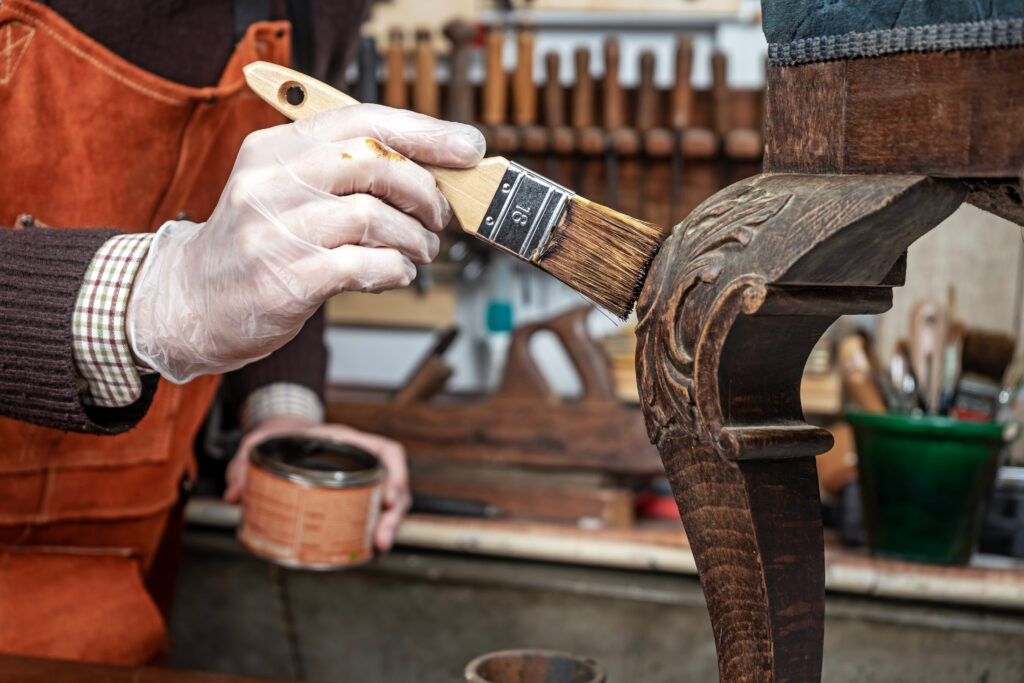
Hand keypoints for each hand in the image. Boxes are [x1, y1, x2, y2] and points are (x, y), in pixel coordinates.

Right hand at [127, 104, 484, 381]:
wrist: (189, 301)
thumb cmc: (254, 246)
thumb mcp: (284, 190)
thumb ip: (343, 172)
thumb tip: (430, 169)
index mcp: (275, 149)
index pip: (362, 120)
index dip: (425, 132)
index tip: (466, 147)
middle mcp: (271, 182)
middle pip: (375, 162)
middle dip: (425, 191)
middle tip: (439, 216)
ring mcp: (276, 231)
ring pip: (375, 217)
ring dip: (415, 238)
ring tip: (418, 250)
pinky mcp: (286, 279)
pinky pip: (365, 265)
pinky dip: (396, 269)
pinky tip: (396, 272)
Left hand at [224, 415, 411, 552]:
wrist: (281, 437)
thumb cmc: (278, 437)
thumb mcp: (259, 444)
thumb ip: (243, 465)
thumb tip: (233, 495)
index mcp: (348, 442)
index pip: (388, 452)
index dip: (396, 474)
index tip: (387, 498)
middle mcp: (361, 462)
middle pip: (393, 487)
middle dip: (393, 516)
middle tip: (380, 543)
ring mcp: (360, 482)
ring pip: (388, 507)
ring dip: (387, 529)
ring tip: (376, 552)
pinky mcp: (352, 501)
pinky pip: (371, 518)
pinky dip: (372, 536)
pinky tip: (366, 554)